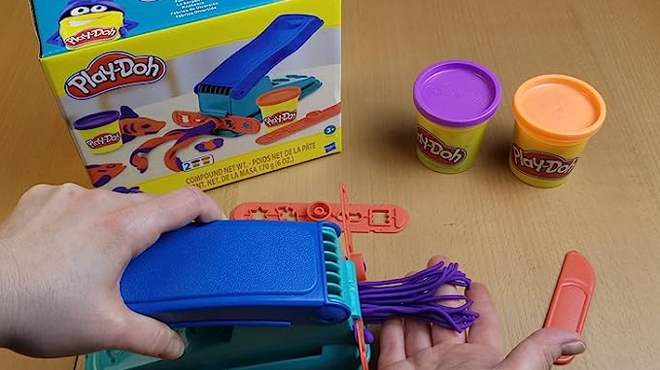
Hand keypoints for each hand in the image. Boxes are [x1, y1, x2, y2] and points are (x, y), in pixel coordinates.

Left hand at [0, 184, 224, 358]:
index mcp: (124, 227)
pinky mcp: (42, 197)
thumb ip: (151, 336)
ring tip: (109, 258)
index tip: (213, 225)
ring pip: (113, 201)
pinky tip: (72, 246)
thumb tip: (177, 346)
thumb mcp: (106, 330)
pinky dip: (86, 218)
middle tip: (156, 259)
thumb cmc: (41, 310)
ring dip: (121, 223)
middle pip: (148, 204)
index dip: (208, 210)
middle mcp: (99, 202)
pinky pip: (79, 200)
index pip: (184, 201)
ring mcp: (68, 195)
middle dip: (160, 228)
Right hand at [378, 256, 585, 369]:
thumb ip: (536, 354)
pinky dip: (389, 326)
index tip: (472, 281)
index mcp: (481, 362)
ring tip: (413, 281)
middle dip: (441, 292)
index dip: (476, 301)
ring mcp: (421, 368)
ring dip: (414, 303)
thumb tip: (574, 340)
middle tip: (438, 267)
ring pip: (416, 327)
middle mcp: (450, 363)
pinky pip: (390, 345)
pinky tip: (391, 310)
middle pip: (445, 319)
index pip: (480, 324)